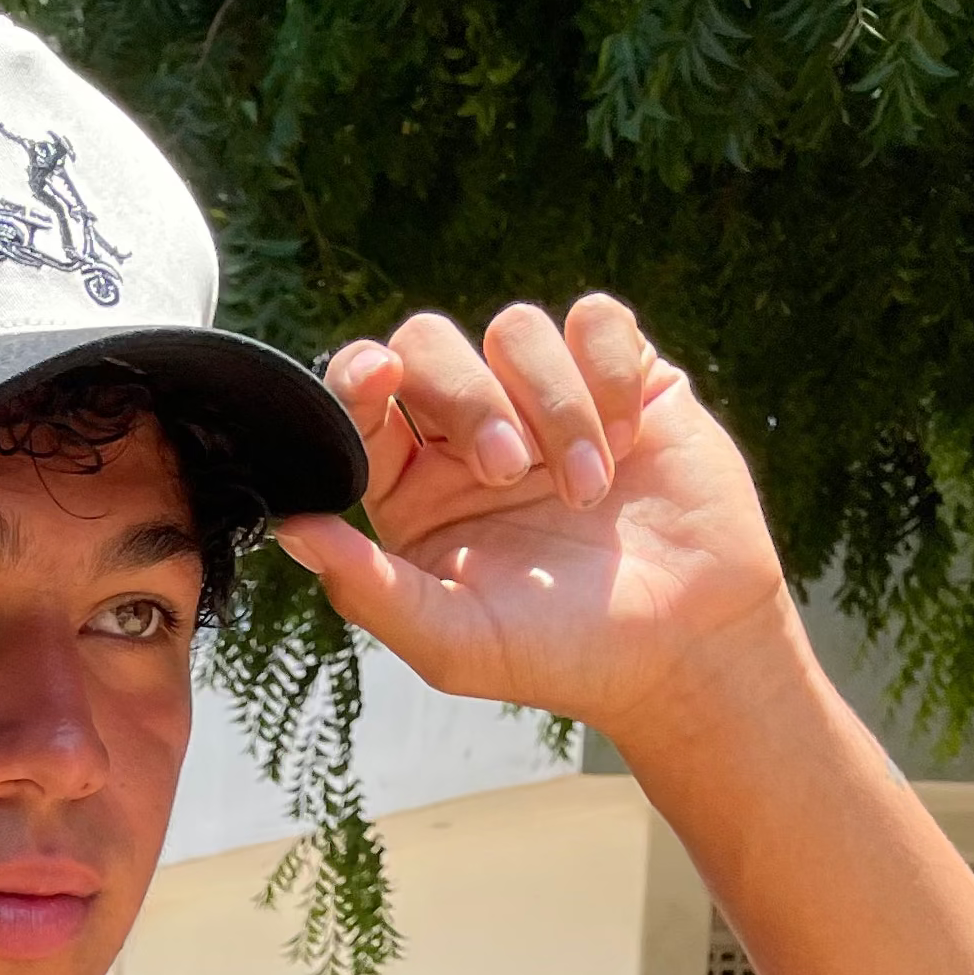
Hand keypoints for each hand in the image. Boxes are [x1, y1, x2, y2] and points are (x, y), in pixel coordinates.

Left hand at [275, 297, 795, 746]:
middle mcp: (468, 435)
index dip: (356, 377)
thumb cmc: (560, 655)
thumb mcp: (451, 642)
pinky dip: (606, 374)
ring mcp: (546, 401)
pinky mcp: (623, 379)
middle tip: (509, 471)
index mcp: (411, 489)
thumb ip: (366, 588)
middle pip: (429, 345)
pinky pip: (596, 320)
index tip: (375, 380)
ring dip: (553, 406)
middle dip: (467, 399)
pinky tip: (628, 443)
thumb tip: (290, 530)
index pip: (361, 402)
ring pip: (514, 330)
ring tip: (587, 493)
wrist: (683, 648)